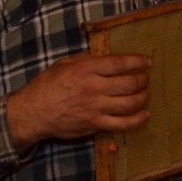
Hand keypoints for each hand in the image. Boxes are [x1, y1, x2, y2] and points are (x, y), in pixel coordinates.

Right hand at [6, 52, 152, 151]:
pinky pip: (123, 124)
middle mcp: (94, 88)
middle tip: (145, 78)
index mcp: (86, 70)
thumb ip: (84, 58)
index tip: (147, 61)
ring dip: (143, 98)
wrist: (34, 113)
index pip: (119, 63)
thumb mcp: (63, 64)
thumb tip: (101, 55)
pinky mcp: (96, 125)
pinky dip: (138, 120)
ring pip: (130, 104)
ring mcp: (96, 108)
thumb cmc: (46, 86)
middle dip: (143, 80)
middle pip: (130, 84)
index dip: (137, 61)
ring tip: (146, 93)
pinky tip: (145, 115)